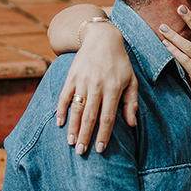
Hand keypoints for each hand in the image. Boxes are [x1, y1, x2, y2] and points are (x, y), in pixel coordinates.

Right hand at [55, 22, 137, 153]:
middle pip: (90, 116)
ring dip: (73, 127)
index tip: (99, 149)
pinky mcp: (72, 76)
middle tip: (81, 152)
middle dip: (86, 136)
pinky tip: (59, 123)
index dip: (103, 134)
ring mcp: (83, 81)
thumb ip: (131, 103)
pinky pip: (64, 96)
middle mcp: (97, 86)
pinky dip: (60, 109)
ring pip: (76, 108)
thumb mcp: (131, 80)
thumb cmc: (120, 62)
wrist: (102, 38)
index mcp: (113, 88)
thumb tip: (131, 124)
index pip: (108, 117)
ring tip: (71, 143)